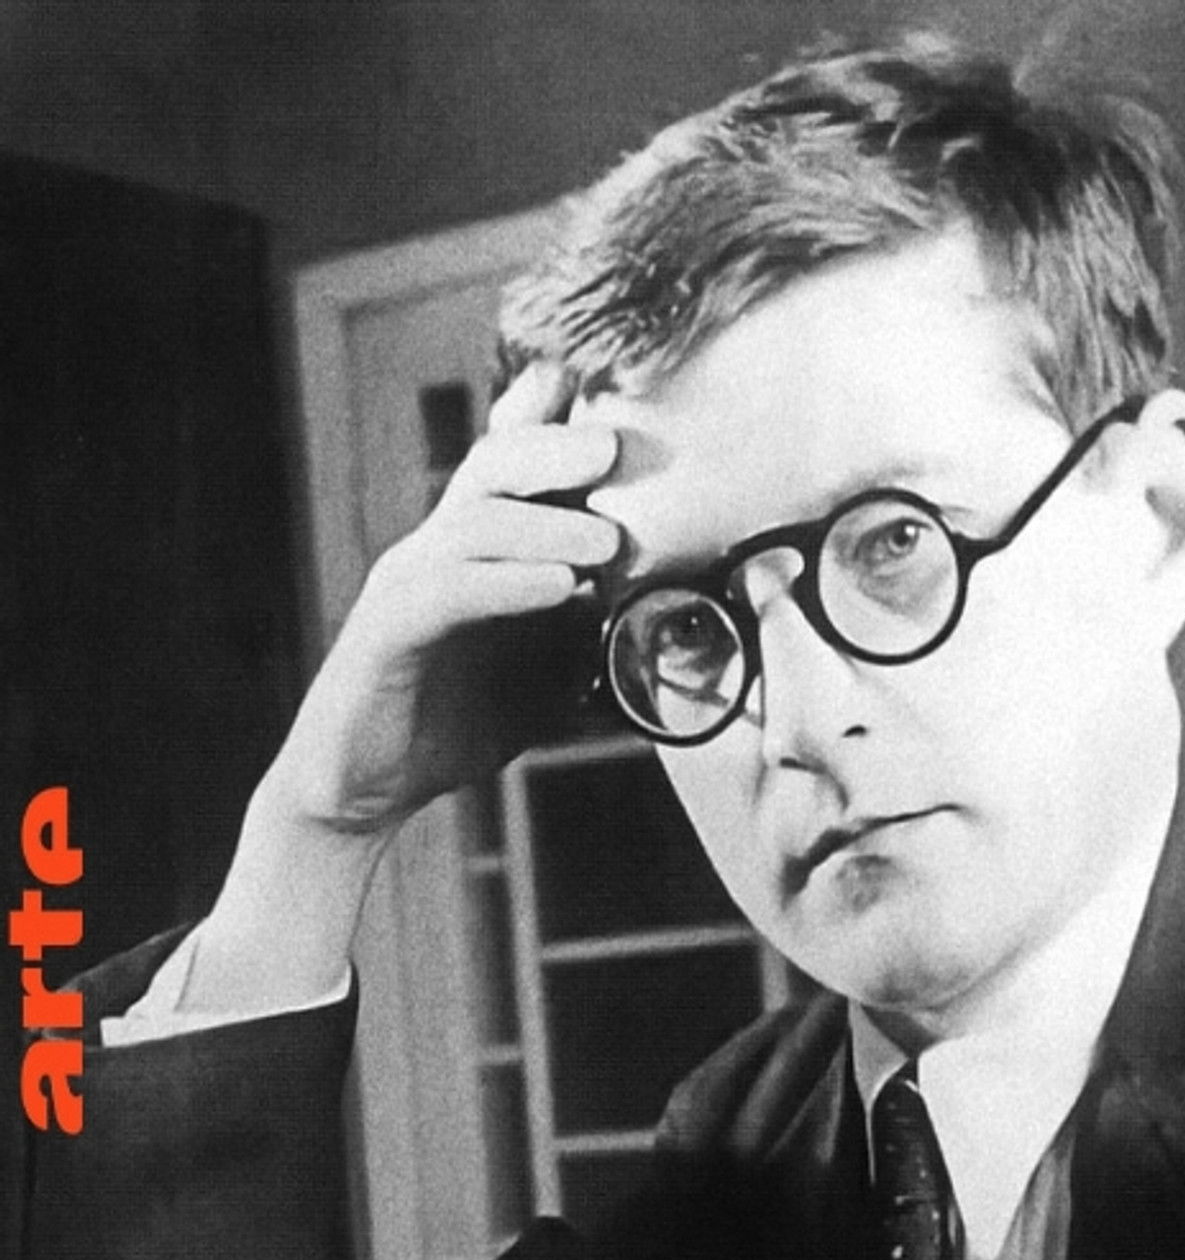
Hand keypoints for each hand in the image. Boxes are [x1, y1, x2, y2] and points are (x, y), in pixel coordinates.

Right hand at [271, 360, 620, 836]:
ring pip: (473, 525)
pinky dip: (508, 584)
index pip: (513, 464)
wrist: (367, 788)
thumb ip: (592, 637)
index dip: (555, 420)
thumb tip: (671, 622)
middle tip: (617, 447)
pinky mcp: (386, 632)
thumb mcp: (545, 675)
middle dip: (555, 447)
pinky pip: (448, 592)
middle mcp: (438, 549)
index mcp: (477, 548)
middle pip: (492, 466)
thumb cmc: (456, 722)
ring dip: (545, 527)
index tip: (622, 398)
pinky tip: (559, 589)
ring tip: (607, 542)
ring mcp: (408, 584)